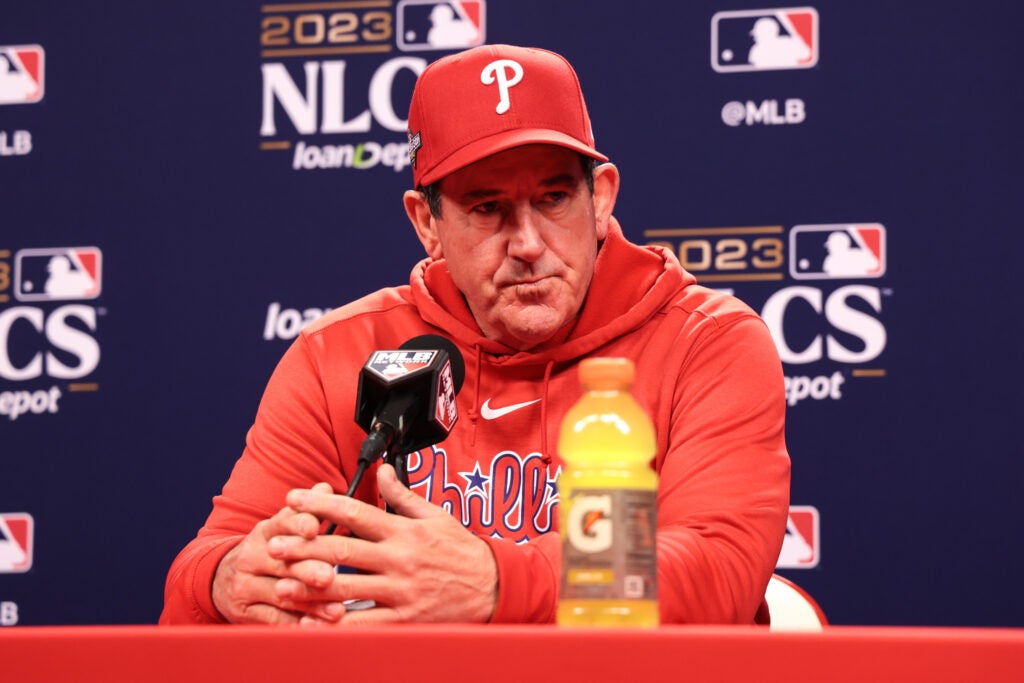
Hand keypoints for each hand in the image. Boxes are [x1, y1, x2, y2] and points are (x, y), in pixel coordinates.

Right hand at [212, 482, 340, 623]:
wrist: (222, 578)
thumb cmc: (267, 550)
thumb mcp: (280, 527)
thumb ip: (305, 510)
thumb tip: (325, 487)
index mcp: (265, 531)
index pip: (281, 524)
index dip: (297, 524)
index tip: (313, 527)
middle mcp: (251, 557)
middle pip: (282, 563)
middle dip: (307, 569)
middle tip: (329, 574)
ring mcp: (245, 586)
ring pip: (281, 595)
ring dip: (311, 603)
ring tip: (337, 609)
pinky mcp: (245, 612)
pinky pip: (273, 620)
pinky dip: (297, 624)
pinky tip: (316, 627)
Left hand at [272, 464, 498, 624]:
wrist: (493, 587)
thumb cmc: (462, 550)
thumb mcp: (435, 515)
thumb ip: (403, 494)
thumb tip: (382, 470)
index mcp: (404, 531)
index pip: (356, 512)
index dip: (321, 504)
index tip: (294, 498)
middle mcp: (399, 559)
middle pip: (342, 550)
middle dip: (304, 546)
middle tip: (275, 543)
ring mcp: (400, 591)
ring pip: (346, 588)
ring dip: (310, 586)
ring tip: (282, 584)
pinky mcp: (403, 619)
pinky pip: (362, 624)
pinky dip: (334, 624)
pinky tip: (310, 622)